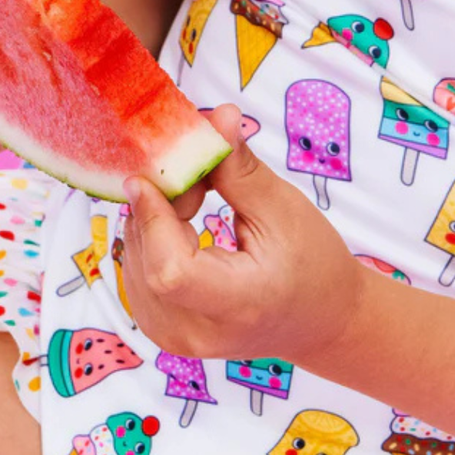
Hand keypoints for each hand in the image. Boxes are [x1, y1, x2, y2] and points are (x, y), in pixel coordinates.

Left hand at [120, 104, 364, 365]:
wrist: (320, 320)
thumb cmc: (313, 264)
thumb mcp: (284, 209)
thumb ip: (240, 168)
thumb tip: (217, 116)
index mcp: (237, 306)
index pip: (170, 270)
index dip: (153, 218)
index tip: (152, 174)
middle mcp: (195, 333)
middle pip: (147, 259)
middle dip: (159, 206)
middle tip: (197, 178)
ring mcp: (173, 338)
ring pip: (135, 263)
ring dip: (154, 220)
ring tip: (197, 202)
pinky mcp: (161, 330)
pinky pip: (137, 274)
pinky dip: (152, 239)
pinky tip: (183, 226)